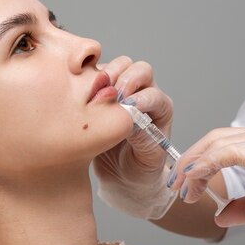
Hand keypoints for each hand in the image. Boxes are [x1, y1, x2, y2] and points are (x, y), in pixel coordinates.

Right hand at [93, 56, 176, 218]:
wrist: (121, 177)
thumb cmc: (139, 169)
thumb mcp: (147, 160)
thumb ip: (143, 138)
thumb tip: (130, 119)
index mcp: (160, 110)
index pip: (154, 95)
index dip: (142, 98)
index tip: (129, 107)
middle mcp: (143, 94)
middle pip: (140, 70)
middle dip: (126, 78)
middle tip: (113, 94)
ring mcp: (121, 90)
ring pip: (119, 66)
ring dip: (107, 75)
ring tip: (97, 93)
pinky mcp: (101, 91)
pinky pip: (97, 75)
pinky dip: (90, 79)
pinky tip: (83, 94)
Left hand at [170, 127, 244, 241]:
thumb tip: (220, 214)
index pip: (223, 141)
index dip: (198, 160)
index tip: (184, 183)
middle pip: (215, 138)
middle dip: (189, 160)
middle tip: (175, 185)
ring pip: (218, 142)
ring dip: (194, 166)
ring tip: (183, 189)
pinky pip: (229, 153)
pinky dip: (207, 166)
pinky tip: (197, 184)